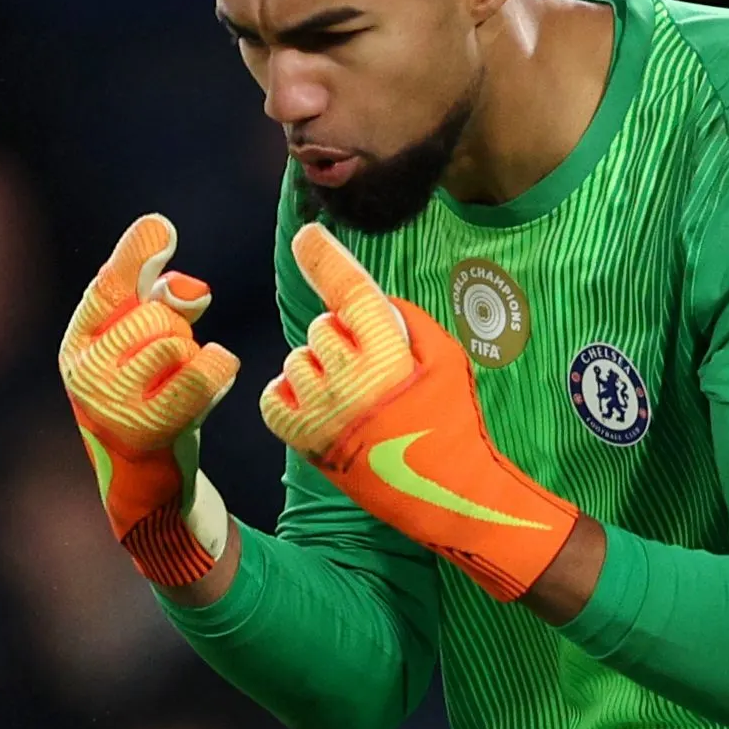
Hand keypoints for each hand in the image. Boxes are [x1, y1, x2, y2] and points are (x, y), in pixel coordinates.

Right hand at [59, 214, 239, 585]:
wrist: (147, 483)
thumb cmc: (151, 398)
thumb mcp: (150, 347)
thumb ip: (162, 303)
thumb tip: (190, 290)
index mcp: (80, 342)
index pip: (107, 288)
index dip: (135, 254)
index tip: (163, 228)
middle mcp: (85, 371)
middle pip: (153, 316)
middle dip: (178, 328)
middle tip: (175, 356)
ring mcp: (112, 403)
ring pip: (173, 342)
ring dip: (194, 355)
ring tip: (186, 377)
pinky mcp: (147, 428)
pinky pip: (198, 373)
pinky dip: (218, 368)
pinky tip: (219, 371)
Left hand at [260, 223, 577, 599]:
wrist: (446, 493)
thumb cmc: (454, 422)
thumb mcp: (448, 361)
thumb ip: (409, 321)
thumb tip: (371, 302)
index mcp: (388, 354)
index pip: (349, 292)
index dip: (326, 258)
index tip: (308, 235)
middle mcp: (350, 380)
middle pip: (321, 327)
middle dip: (342, 337)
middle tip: (371, 368)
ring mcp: (322, 412)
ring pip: (297, 360)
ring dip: (317, 367)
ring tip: (348, 393)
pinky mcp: (304, 442)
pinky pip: (274, 398)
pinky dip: (290, 394)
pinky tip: (318, 404)